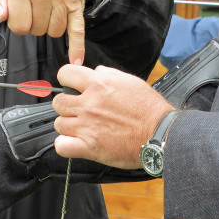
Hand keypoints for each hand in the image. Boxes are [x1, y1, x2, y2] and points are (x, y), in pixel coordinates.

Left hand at [0, 0, 86, 65]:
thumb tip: (3, 16)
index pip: (17, 25)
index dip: (17, 22)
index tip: (20, 12)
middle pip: (35, 30)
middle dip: (33, 25)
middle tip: (34, 10)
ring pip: (53, 33)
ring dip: (49, 28)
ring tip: (47, 12)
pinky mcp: (75, 4)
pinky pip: (77, 30)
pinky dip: (77, 47)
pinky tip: (76, 60)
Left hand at [53, 65, 173, 168]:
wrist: (159, 132)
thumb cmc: (149, 108)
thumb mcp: (131, 81)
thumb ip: (109, 74)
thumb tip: (96, 71)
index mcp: (99, 84)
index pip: (65, 74)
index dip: (66, 79)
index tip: (71, 86)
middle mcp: (89, 104)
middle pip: (58, 102)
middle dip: (67, 105)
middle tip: (78, 110)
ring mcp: (87, 126)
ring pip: (59, 124)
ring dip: (68, 125)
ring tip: (81, 127)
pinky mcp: (89, 147)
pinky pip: (61, 146)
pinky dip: (65, 145)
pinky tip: (75, 142)